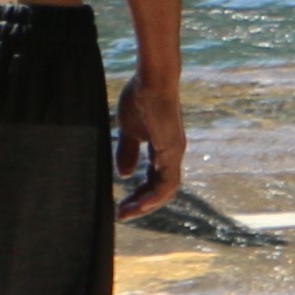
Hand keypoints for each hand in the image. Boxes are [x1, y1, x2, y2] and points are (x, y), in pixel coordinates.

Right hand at [111, 67, 184, 218]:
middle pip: (161, 189)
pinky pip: (167, 182)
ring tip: (126, 212)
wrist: (151, 80)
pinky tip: (140, 203)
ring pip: (166, 190)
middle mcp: (172, 154)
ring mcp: (174, 153)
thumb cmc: (140, 98)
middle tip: (121, 214)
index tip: (121, 205)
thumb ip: (128, 151)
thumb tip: (126, 174)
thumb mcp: (129, 130)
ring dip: (147, 205)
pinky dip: (155, 196)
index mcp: (163, 149)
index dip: (139, 194)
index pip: (154, 180)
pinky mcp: (173, 150)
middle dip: (141, 204)